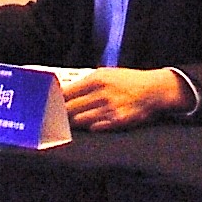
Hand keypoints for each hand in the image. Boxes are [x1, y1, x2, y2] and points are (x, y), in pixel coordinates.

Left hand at [54, 66, 185, 130]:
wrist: (154, 90)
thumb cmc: (128, 81)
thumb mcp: (107, 74)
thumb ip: (85, 82)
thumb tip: (63, 91)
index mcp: (96, 79)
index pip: (66, 93)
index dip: (54, 101)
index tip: (47, 105)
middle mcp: (101, 94)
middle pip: (69, 109)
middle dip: (60, 114)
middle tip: (53, 118)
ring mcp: (109, 109)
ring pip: (80, 121)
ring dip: (73, 123)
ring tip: (69, 122)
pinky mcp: (117, 122)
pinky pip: (94, 128)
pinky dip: (90, 127)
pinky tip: (89, 124)